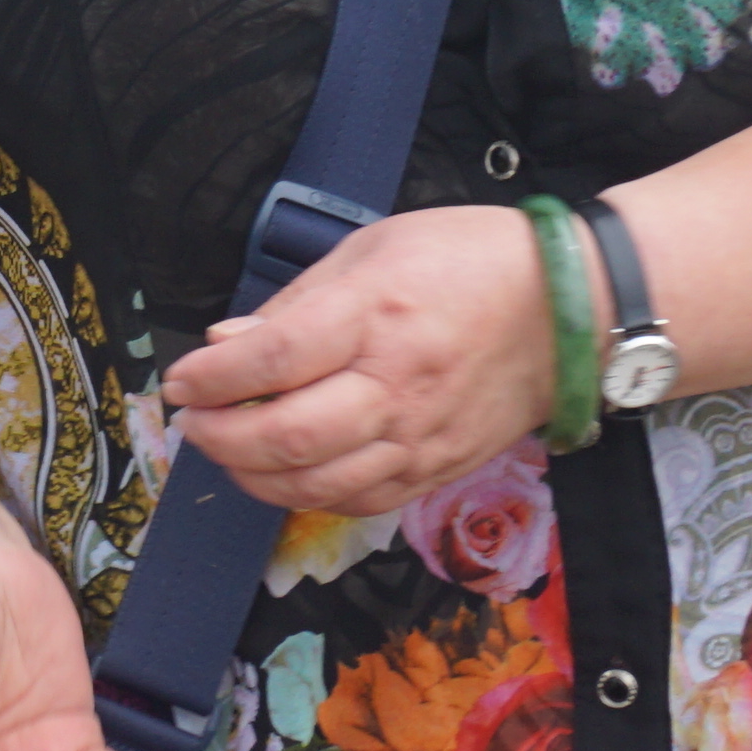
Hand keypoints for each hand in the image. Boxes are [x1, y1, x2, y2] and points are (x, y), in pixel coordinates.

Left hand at [159, 202, 555, 516]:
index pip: (269, 361)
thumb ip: (297, 302)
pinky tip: (284, 474)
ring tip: (227, 450)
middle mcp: (395, 384)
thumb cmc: (470, 263)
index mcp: (374, 315)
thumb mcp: (374, 248)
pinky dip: (307, 496)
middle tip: (192, 422)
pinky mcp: (437, 469)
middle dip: (218, 436)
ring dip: (252, 476)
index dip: (208, 378)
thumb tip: (227, 343)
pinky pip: (358, 502)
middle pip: (284, 437)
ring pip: (314, 484)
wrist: (571, 310)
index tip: (180, 380)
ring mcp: (419, 436)